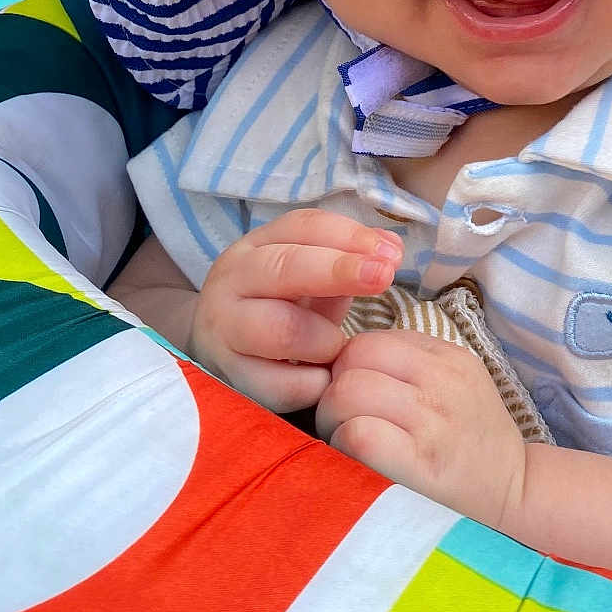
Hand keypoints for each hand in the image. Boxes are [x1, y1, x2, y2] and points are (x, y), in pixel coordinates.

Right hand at [191, 208, 401, 412]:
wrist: (218, 353)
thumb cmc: (278, 307)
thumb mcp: (308, 277)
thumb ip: (348, 260)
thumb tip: (390, 249)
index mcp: (255, 248)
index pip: (302, 227)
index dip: (350, 237)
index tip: (392, 253)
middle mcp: (231, 283)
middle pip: (286, 268)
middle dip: (340, 270)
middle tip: (384, 276)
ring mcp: (224, 332)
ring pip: (284, 329)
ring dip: (326, 338)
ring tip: (338, 346)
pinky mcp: (230, 379)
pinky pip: (283, 384)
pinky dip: (315, 382)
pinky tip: (326, 378)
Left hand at [315, 329, 527, 529]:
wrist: (517, 495)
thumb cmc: (472, 441)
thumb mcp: (457, 384)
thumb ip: (410, 364)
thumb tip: (343, 360)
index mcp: (447, 357)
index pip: (368, 340)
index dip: (345, 367)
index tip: (351, 396)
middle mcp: (442, 381)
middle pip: (352, 360)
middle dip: (331, 390)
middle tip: (339, 420)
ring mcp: (433, 422)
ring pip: (347, 393)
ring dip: (331, 419)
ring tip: (344, 440)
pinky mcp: (422, 465)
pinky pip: (358, 435)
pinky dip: (343, 445)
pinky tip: (354, 459)